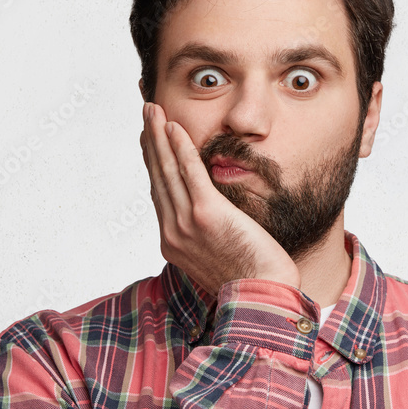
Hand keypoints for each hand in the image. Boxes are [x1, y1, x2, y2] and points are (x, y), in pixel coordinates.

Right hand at [140, 102, 300, 293]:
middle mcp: (173, 231)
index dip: (153, 162)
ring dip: (159, 136)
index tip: (149, 139)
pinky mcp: (206, 214)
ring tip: (154, 111)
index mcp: (173, 242)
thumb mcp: (217, 257)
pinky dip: (180, 148)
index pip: (159, 192)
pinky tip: (174, 128)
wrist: (260, 298)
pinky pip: (189, 174)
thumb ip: (207, 235)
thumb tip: (211, 220)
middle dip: (150, 141)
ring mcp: (186, 223)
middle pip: (157, 176)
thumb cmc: (249, 281)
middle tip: (147, 114)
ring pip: (168, 170)